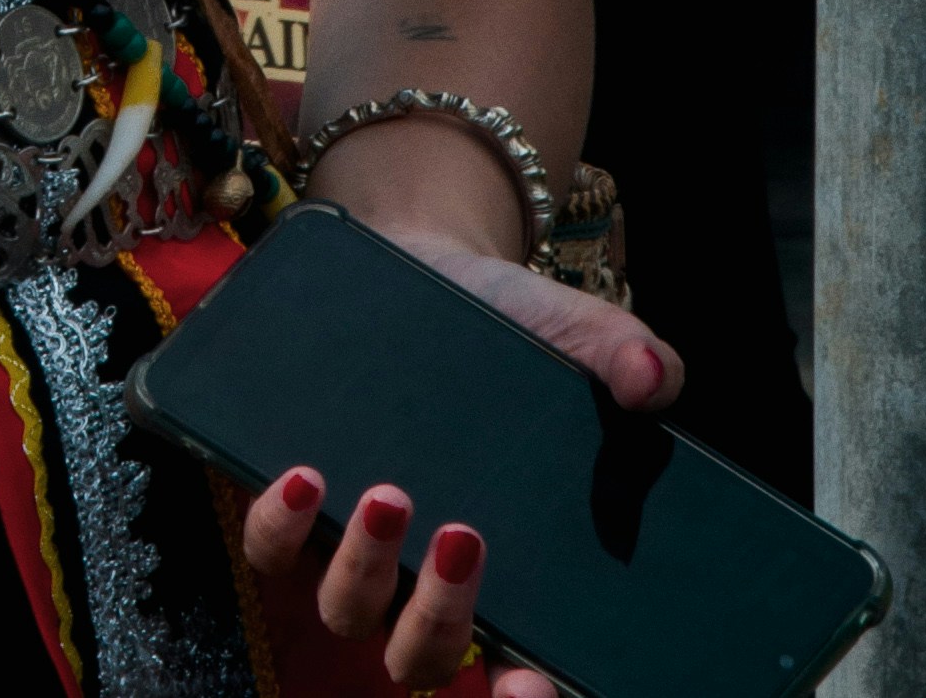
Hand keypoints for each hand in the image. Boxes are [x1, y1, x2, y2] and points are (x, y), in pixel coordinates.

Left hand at [241, 235, 683, 692]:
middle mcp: (428, 581)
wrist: (426, 270)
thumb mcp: (573, 335)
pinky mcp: (297, 505)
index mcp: (510, 573)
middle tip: (462, 539)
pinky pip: (273, 549)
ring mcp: (357, 550)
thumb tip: (653, 377)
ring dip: (365, 571)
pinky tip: (306, 476)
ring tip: (388, 496)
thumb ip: (623, 355)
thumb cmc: (510, 326)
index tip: (528, 683)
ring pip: (348, 613)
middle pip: (424, 660)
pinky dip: (282, 526)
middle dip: (440, 622)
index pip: (519, 676)